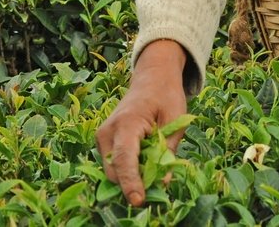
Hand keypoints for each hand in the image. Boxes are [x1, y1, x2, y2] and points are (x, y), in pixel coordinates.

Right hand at [96, 39, 189, 206]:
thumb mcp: (175, 121)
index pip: (124, 159)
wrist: (152, 77)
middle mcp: (108, 131)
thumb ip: (168, 151)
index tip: (139, 200)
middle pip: (114, 171)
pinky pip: (113, 164)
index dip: (131, 182)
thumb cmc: (166, 96)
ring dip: (131, 175)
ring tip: (153, 160)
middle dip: (132, 183)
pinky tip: (144, 156)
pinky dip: (128, 168)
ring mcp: (103, 136)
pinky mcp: (104, 141)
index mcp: (127, 122)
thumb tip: (163, 182)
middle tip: (158, 182)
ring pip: (112, 170)